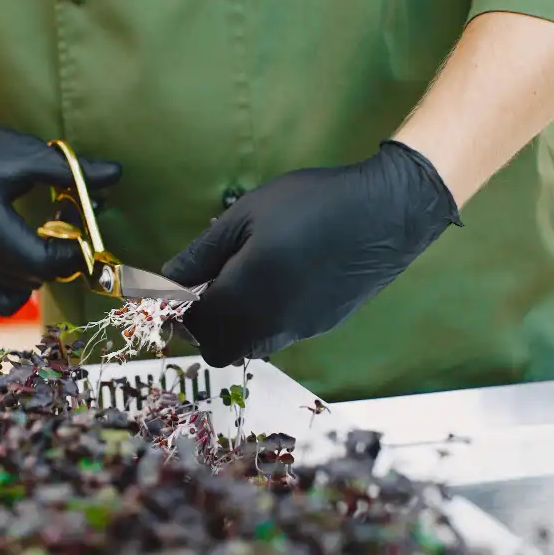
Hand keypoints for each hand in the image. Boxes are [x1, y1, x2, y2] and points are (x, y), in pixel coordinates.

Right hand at [0, 96, 121, 315]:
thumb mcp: (28, 153)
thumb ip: (72, 171)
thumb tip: (116, 174)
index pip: (41, 262)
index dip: (71, 254)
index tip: (81, 229)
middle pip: (35, 278)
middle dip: (61, 257)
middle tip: (65, 225)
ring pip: (21, 290)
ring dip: (42, 268)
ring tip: (43, 233)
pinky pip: (0, 300)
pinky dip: (20, 284)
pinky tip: (23, 254)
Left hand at [161, 140, 461, 366]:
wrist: (386, 213)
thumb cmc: (311, 204)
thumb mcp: (245, 216)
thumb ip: (201, 254)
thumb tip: (167, 279)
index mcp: (245, 295)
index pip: (194, 326)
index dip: (177, 311)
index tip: (176, 290)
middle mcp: (269, 324)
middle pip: (218, 350)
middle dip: (203, 328)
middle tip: (206, 290)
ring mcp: (298, 330)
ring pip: (249, 348)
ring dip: (234, 328)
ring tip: (240, 283)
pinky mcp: (320, 327)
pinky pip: (277, 337)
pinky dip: (262, 322)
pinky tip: (275, 282)